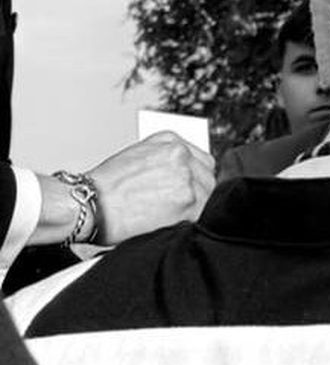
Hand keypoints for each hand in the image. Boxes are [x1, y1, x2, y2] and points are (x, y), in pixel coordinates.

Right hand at [85, 132, 214, 244]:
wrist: (87, 205)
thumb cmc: (104, 188)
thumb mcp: (136, 157)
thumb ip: (164, 161)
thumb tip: (184, 174)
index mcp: (170, 141)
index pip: (201, 160)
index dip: (194, 178)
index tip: (187, 189)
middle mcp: (181, 154)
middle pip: (207, 177)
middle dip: (196, 193)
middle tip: (176, 207)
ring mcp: (187, 177)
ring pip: (207, 196)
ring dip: (192, 208)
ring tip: (167, 217)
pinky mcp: (188, 201)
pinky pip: (201, 214)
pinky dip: (188, 221)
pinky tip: (170, 223)